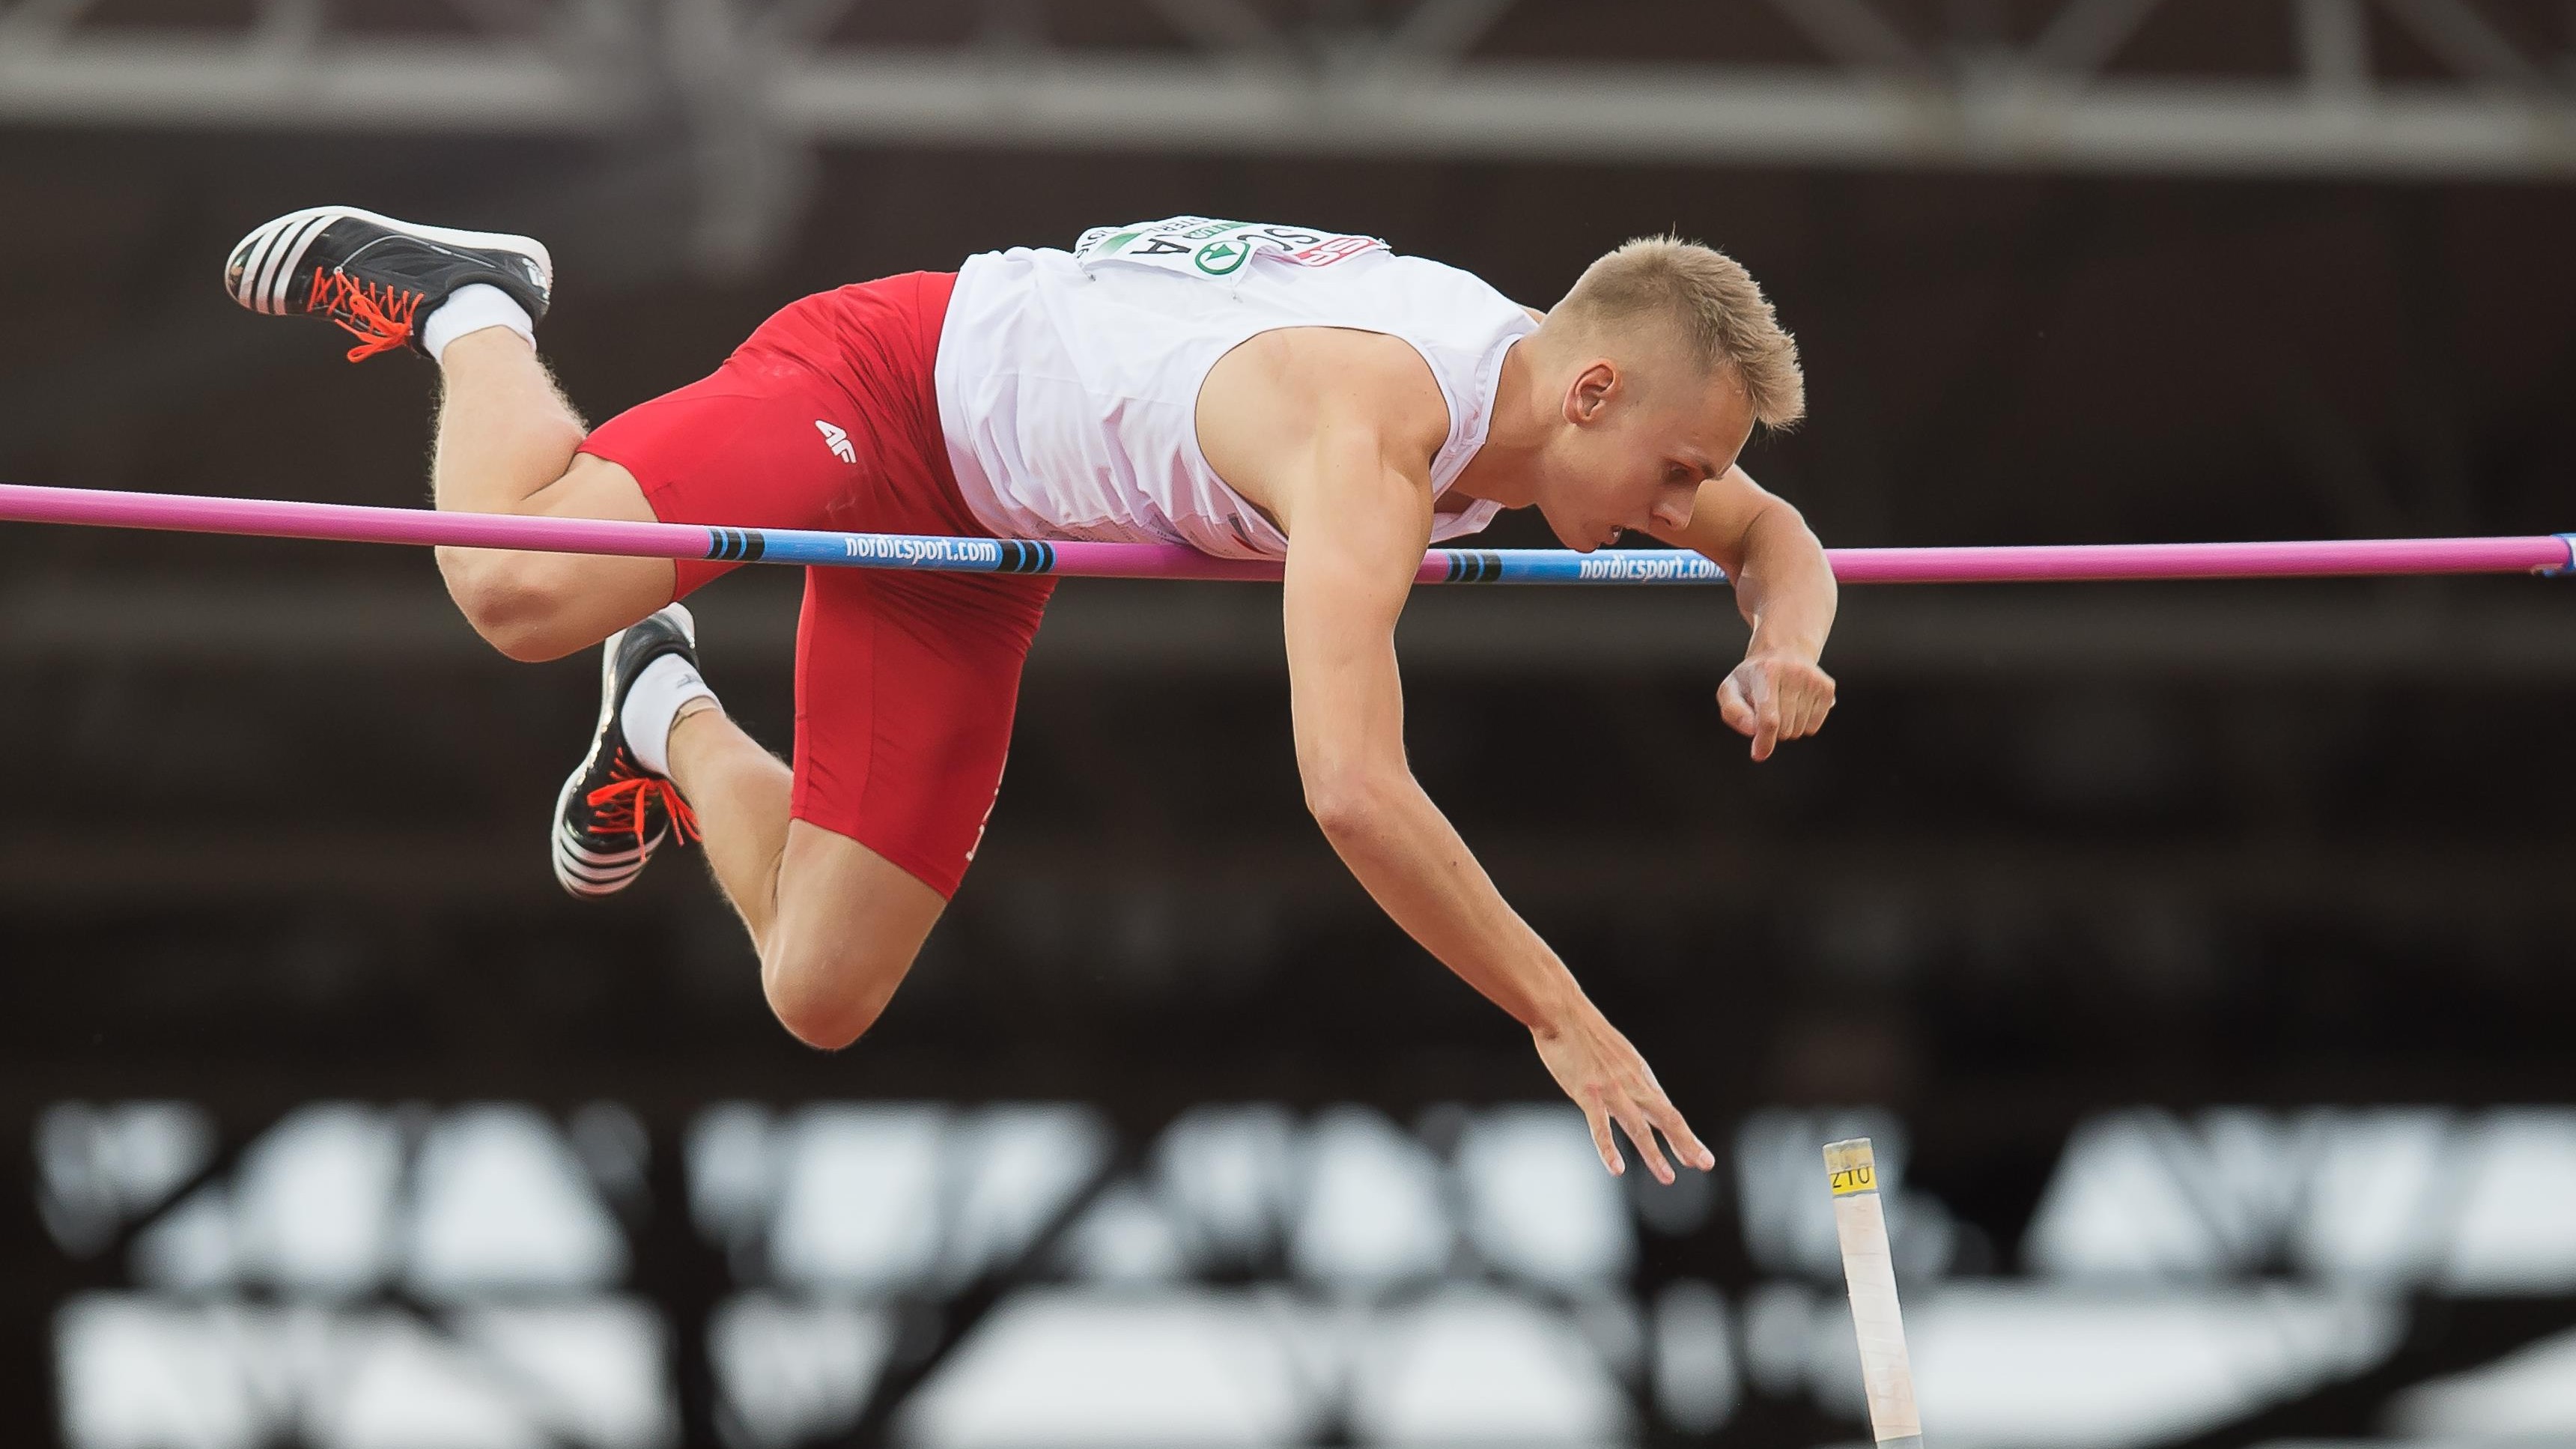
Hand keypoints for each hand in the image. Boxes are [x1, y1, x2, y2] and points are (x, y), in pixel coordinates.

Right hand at [1531, 1002, 1714, 1183]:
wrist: (1562, 1012)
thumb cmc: (1584, 1031)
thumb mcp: (1617, 1052)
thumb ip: (1627, 1075)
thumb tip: (1636, 1092)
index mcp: (1639, 1074)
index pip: (1667, 1111)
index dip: (1683, 1136)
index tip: (1697, 1156)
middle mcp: (1632, 1083)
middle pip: (1666, 1118)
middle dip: (1686, 1144)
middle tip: (1705, 1164)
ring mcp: (1611, 1090)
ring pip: (1639, 1127)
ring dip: (1655, 1154)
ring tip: (1668, 1177)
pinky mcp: (1587, 1093)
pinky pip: (1600, 1126)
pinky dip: (1609, 1149)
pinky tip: (1617, 1169)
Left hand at [1717, 651, 1835, 761]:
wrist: (1783, 651)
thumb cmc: (1752, 678)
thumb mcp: (1730, 689)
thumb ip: (1733, 712)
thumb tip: (1753, 731)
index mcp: (1766, 672)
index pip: (1769, 718)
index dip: (1764, 741)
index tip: (1758, 754)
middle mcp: (1793, 673)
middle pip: (1784, 729)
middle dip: (1772, 730)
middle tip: (1766, 711)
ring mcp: (1813, 680)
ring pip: (1799, 730)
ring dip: (1787, 727)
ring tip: (1781, 705)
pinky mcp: (1827, 687)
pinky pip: (1813, 727)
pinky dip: (1802, 724)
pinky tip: (1796, 705)